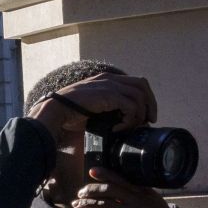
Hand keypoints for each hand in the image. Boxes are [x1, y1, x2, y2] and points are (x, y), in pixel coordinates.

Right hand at [30, 73, 157, 144]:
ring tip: (131, 127)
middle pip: (142, 85)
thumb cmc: (70, 112)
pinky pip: (130, 107)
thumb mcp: (93, 107)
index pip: (135, 83)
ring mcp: (110, 85)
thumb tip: (118, 122)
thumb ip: (106, 108)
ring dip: (139, 114)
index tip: (144, 115)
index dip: (145, 98)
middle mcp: (111, 79)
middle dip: (150, 104)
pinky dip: (129, 120)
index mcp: (108, 79)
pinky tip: (118, 128)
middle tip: (150, 121)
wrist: (56, 110)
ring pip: (139, 96)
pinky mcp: (109, 95)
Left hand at [69, 168, 207, 207]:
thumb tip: (122, 203)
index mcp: (145, 192)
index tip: (92, 171)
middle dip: (91, 190)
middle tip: (80, 193)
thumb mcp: (156, 207)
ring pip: (104, 204)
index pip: (122, 179)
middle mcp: (138, 200)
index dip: (105, 174)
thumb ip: (140, 202)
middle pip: (109, 189)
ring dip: (86, 204)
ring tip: (76, 206)